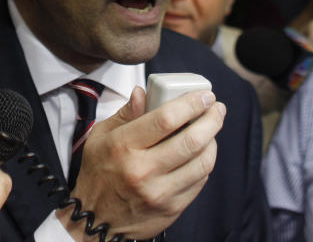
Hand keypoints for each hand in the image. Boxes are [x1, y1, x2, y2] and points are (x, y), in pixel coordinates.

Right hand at [60, 87, 223, 240]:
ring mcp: (159, 192)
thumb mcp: (101, 136)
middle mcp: (143, 170)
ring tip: (211, 129)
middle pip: (191, 140)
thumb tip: (143, 92)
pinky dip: (205, 163)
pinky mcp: (171, 208)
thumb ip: (126, 113)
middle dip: (211, 119)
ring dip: (212, 141)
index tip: (205, 96)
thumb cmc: (98, 173)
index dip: (192, 103)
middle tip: (217, 108)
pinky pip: (199, 182)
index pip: (166, 118)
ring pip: (202, 162)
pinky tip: (202, 153)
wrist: (96, 219)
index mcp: (123, 146)